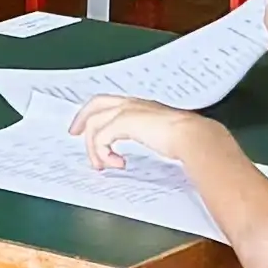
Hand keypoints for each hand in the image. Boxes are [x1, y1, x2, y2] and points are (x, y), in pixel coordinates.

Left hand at [73, 97, 203, 171]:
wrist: (194, 136)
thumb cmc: (186, 138)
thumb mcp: (162, 134)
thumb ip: (150, 134)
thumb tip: (152, 145)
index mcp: (141, 105)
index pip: (111, 102)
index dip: (96, 112)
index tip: (88, 126)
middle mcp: (132, 104)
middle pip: (96, 104)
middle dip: (82, 119)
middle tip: (74, 134)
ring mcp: (127, 111)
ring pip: (95, 124)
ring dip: (94, 148)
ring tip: (102, 165)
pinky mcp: (123, 122)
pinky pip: (101, 137)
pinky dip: (103, 152)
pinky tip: (117, 163)